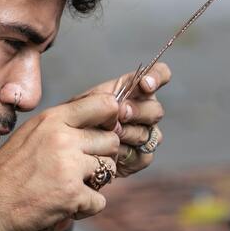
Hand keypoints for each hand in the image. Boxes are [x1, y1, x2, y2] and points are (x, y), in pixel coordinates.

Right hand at [0, 92, 120, 230]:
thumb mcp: (30, 134)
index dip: (111, 119)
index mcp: (52, 119)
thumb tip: (101, 121)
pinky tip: (66, 205)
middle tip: (82, 169)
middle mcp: (63, 138)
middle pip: (111, 140)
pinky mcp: (71, 195)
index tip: (103, 131)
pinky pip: (100, 200)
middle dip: (101, 156)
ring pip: (109, 170)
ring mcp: (69, 166)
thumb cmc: (6, 170)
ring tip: (70, 186)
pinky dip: (86, 207)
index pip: (104, 104)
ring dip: (95, 182)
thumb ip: (61, 125)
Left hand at [69, 62, 170, 176]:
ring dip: (129, 134)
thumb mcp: (85, 102)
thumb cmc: (77, 118)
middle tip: (120, 114)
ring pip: (150, 133)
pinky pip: (144, 155)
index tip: (145, 85)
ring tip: (110, 134)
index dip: (157, 77)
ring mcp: (145, 133)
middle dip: (137, 112)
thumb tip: (121, 107)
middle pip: (156, 110)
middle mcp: (144, 110)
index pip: (159, 75)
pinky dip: (127, 153)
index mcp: (134, 89)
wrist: (70, 147)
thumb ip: (104, 99)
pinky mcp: (141, 156)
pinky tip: (112, 153)